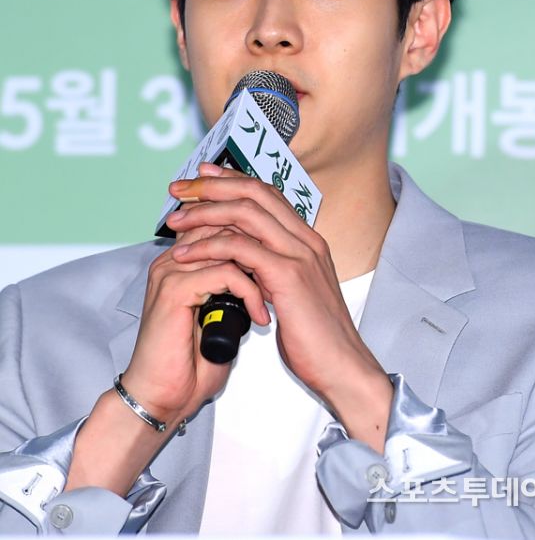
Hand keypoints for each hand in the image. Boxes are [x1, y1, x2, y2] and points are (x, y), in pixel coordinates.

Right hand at [120, 167, 270, 426]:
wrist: (165, 397)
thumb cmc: (191, 362)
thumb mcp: (221, 313)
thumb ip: (233, 283)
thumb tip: (263, 269)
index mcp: (182, 259)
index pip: (223, 220)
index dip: (258, 235)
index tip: (283, 263)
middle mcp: (173, 258)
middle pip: (225, 223)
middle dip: (263, 248)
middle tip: (286, 275)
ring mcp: (172, 271)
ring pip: (230, 245)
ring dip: (261, 272)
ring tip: (276, 298)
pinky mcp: (175, 290)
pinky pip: (225, 273)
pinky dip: (251, 293)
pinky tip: (260, 317)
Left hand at [168, 164, 392, 447]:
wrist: (342, 368)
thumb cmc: (315, 338)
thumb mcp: (294, 293)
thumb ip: (274, 270)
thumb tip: (246, 261)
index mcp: (307, 240)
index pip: (267, 194)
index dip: (232, 180)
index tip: (201, 176)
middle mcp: (305, 240)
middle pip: (254, 193)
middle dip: (212, 186)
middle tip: (178, 189)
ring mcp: (299, 255)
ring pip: (246, 213)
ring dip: (204, 212)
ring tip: (174, 220)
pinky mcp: (288, 276)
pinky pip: (240, 249)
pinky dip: (208, 246)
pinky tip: (185, 255)